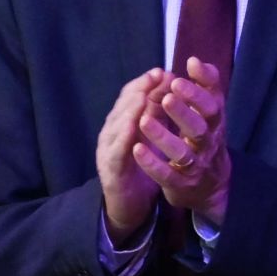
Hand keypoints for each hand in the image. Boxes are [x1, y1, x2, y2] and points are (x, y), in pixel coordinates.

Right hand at [95, 70, 165, 245]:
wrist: (128, 204)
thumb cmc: (141, 167)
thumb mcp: (151, 137)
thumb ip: (157, 115)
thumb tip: (169, 88)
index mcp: (122, 123)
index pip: (131, 96)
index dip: (145, 83)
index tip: (162, 71)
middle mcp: (112, 133)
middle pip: (123, 106)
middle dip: (139, 90)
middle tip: (155, 78)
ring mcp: (107, 150)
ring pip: (116, 126)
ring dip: (130, 110)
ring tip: (143, 97)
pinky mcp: (110, 170)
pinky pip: (116, 153)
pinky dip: (124, 140)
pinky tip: (133, 130)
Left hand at [132, 56, 229, 226]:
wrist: (212, 187)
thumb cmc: (206, 139)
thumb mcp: (211, 115)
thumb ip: (206, 87)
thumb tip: (194, 60)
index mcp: (215, 124)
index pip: (213, 104)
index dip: (200, 89)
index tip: (183, 73)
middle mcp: (208, 144)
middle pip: (199, 128)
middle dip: (184, 112)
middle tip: (167, 96)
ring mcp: (195, 165)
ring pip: (181, 152)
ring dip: (163, 136)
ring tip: (145, 120)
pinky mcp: (180, 183)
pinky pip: (166, 175)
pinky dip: (152, 163)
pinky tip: (137, 150)